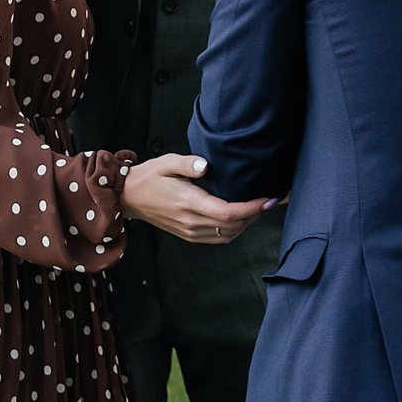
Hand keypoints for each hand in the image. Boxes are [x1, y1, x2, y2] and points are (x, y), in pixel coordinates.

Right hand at [121, 154, 274, 244]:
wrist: (129, 197)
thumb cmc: (150, 176)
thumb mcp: (166, 162)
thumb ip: (187, 164)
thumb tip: (205, 166)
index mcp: (188, 203)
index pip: (227, 212)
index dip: (251, 208)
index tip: (268, 199)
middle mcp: (190, 222)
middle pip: (232, 226)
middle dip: (256, 215)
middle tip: (272, 200)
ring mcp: (189, 231)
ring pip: (227, 236)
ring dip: (246, 224)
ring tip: (260, 207)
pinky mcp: (187, 235)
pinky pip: (217, 239)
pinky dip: (233, 230)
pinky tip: (241, 217)